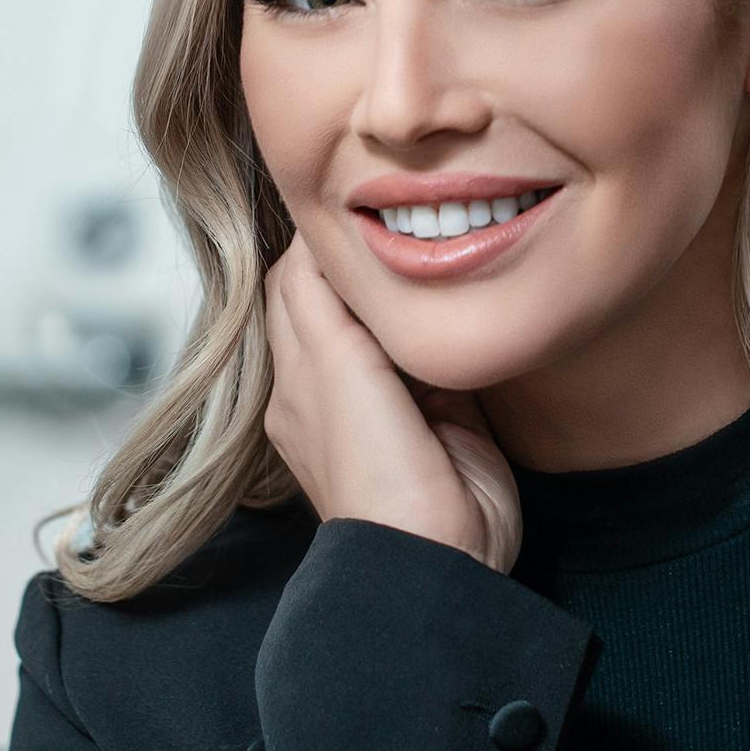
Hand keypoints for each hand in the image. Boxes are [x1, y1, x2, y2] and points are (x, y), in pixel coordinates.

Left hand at [262, 227, 523, 572]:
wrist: (438, 549)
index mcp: (299, 376)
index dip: (317, 240)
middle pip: (343, 294)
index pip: (295, 284)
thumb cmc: (375, 471)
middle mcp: (340, 383)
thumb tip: (311, 236)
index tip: (348, 201)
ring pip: (393, 318)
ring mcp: (396, 398)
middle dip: (361, 256)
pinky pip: (439, 349)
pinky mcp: (449, 410)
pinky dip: (440, 320)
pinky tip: (454, 296)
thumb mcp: (331, 365)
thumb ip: (319, 296)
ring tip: (426, 242)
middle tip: (393, 212)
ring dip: (405, 286)